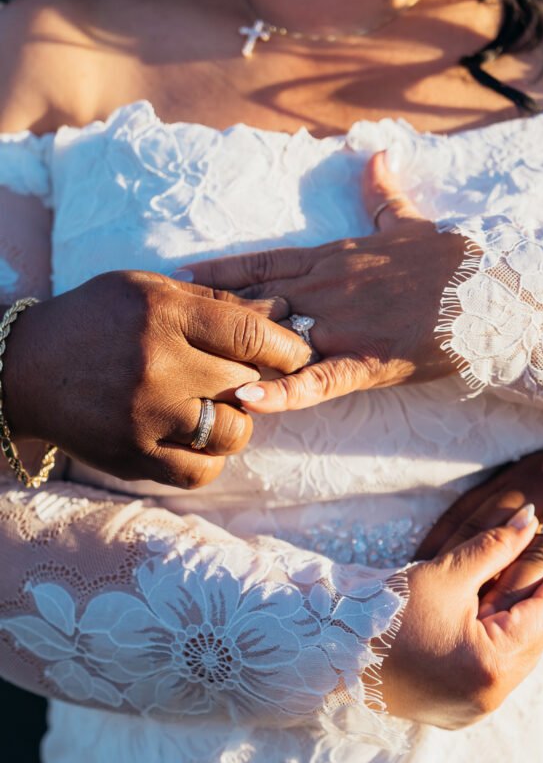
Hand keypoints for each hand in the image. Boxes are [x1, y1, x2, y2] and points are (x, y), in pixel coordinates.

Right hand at [2, 270, 309, 487]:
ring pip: (232, 433)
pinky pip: (200, 471)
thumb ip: (216, 303)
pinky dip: (208, 458)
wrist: (24, 370)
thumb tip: (280, 311)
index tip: (296, 354)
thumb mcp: (149, 290)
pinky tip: (194, 439)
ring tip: (214, 410)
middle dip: (255, 383)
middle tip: (243, 380)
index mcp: (163, 314)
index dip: (287, 347)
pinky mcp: (134, 456)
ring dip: (235, 424)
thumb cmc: (96, 321)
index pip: (250, 334)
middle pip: (246, 384)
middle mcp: (157, 365)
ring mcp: (145, 416)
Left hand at [184, 151, 470, 412]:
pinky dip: (281, 392)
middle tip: (166, 329)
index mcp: (332, 258)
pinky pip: (315, 380)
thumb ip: (382, 194)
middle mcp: (326, 289)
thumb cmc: (448, 258)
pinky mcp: (364, 362)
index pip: (262, 263)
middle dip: (212, 317)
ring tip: (189, 370)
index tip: (179, 275)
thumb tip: (377, 156)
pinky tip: (247, 399)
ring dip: (233, 355)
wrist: (487, 288)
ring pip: (276, 340)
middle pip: (254, 303)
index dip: (219, 271)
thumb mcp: (409, 222)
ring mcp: (342, 326)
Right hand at [379, 504, 542, 728]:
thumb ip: (496, 546)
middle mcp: (488, 698)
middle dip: (541, 599)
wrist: (330, 650)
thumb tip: (533, 520)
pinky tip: (491, 615)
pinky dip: (496, 643)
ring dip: (518, 622)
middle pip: (532, 640)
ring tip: (521, 584)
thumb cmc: (386, 611)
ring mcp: (471, 710)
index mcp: (491, 665)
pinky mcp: (454, 712)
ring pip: (513, 658)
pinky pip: (491, 672)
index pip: (542, 614)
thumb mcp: (447, 573)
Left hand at [416, 433, 542, 651]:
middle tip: (445, 622)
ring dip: (519, 600)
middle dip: (471, 583)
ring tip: (497, 638)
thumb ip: (511, 509)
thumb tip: (471, 552)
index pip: (470, 515)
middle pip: (500, 542)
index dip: (441, 549)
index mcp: (523, 477)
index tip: (414, 580)